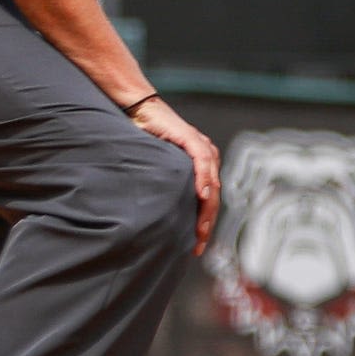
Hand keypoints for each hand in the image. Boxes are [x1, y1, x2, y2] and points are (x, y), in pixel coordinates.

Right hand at [129, 96, 220, 251]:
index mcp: (202, 165)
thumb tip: (162, 213)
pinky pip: (202, 163)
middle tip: (199, 245)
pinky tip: (202, 197)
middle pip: (214, 196)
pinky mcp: (191, 139)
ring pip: (212, 183)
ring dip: (207, 208)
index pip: (209, 200)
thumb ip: (167, 184)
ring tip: (200, 229)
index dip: (204, 222)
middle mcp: (207, 157)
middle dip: (207, 222)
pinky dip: (203, 181)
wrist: (140, 111)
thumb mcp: (158, 167)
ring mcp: (202, 147)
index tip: (197, 244)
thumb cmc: (146, 138)